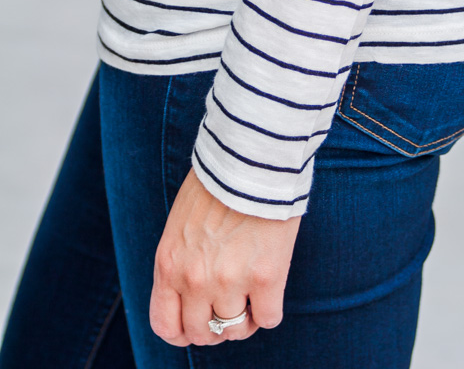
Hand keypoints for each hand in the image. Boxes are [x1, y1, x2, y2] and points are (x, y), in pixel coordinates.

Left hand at [150, 167, 301, 346]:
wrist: (249, 156)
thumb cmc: (217, 183)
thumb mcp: (181, 224)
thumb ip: (181, 261)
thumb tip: (192, 293)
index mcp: (169, 264)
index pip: (166, 325)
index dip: (183, 331)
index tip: (199, 322)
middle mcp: (194, 279)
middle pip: (202, 333)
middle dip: (216, 325)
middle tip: (231, 306)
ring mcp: (230, 281)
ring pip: (236, 330)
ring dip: (245, 318)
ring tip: (252, 295)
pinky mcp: (266, 276)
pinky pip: (268, 318)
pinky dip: (269, 310)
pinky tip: (270, 288)